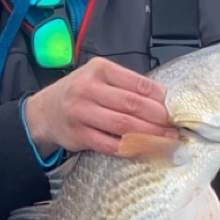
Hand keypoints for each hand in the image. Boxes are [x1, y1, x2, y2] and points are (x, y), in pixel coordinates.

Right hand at [23, 57, 177, 158]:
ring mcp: (81, 113)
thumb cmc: (79, 93)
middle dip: (158, 118)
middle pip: (132, 105)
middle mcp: (88, 88)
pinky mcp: (78, 135)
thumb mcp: (99, 78)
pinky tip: (145, 149)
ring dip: (149, 135)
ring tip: (166, 140)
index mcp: (99, 69)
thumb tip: (164, 100)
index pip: (137, 83)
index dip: (160, 98)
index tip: (174, 108)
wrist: (45, 112)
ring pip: (123, 126)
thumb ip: (127, 85)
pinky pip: (110, 145)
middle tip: (174, 127)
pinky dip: (130, 148)